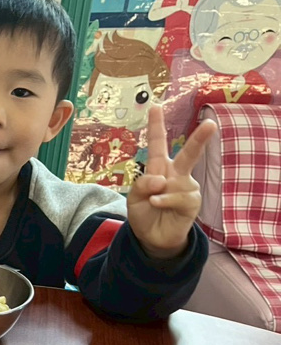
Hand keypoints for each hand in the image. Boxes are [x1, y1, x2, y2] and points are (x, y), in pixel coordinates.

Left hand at [128, 104, 214, 258]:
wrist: (152, 238)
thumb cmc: (144, 213)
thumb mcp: (134, 197)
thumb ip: (142, 184)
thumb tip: (161, 179)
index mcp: (159, 168)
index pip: (158, 144)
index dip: (156, 126)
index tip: (156, 106)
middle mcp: (175, 174)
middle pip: (189, 153)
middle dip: (200, 138)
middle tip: (211, 124)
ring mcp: (186, 187)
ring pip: (180, 178)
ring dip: (162, 190)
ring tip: (153, 200)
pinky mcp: (192, 202)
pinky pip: (179, 196)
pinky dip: (165, 200)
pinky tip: (157, 203)